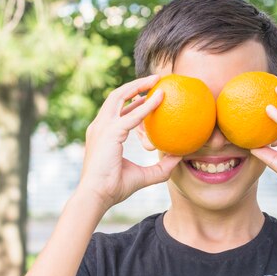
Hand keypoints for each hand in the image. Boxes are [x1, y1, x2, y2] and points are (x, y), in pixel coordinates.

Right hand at [77, 75, 180, 211]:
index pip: (117, 110)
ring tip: (156, 79)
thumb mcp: (144, 176)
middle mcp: (100, 126)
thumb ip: (161, 167)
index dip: (132, 101)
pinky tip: (161, 98)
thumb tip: (179, 158)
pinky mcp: (110, 132)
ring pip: (120, 96)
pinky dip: (147, 105)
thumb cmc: (115, 187)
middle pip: (116, 96)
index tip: (148, 95)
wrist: (97, 196)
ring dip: (138, 86)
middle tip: (155, 80)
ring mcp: (102, 127)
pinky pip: (133, 115)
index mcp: (103, 133)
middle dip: (135, 85)